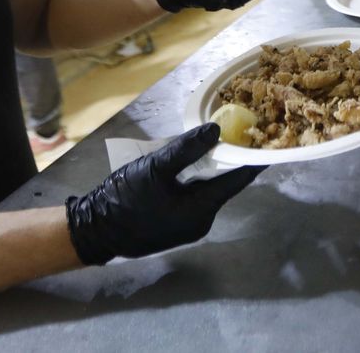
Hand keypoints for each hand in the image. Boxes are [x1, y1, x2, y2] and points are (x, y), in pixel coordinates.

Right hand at [65, 123, 263, 264]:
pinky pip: (192, 199)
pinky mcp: (175, 226)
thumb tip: (216, 131)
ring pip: (206, 191)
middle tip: (231, 132)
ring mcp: (187, 227)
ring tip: (205, 144)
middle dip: (226, 159)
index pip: (237, 180)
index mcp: (201, 210)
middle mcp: (201, 222)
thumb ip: (187, 149)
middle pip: (222, 185)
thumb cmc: (125, 198)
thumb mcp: (156, 167)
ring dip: (206, 169)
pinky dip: (193, 181)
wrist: (94, 229)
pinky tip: (184, 165)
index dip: (251, 159)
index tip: (265, 141)